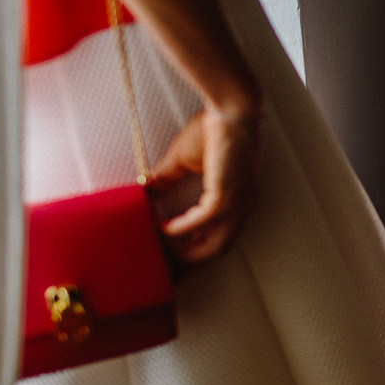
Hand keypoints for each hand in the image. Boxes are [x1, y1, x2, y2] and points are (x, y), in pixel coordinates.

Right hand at [151, 107, 264, 263]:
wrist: (230, 107)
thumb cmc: (213, 128)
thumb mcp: (184, 161)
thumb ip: (166, 181)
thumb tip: (143, 194)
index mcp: (237, 203)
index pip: (217, 241)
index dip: (194, 257)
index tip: (172, 270)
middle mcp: (242, 208)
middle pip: (214, 252)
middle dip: (187, 267)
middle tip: (163, 278)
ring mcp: (237, 205)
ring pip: (211, 246)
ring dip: (182, 254)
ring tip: (157, 255)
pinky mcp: (227, 196)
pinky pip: (201, 224)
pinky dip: (180, 231)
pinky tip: (161, 232)